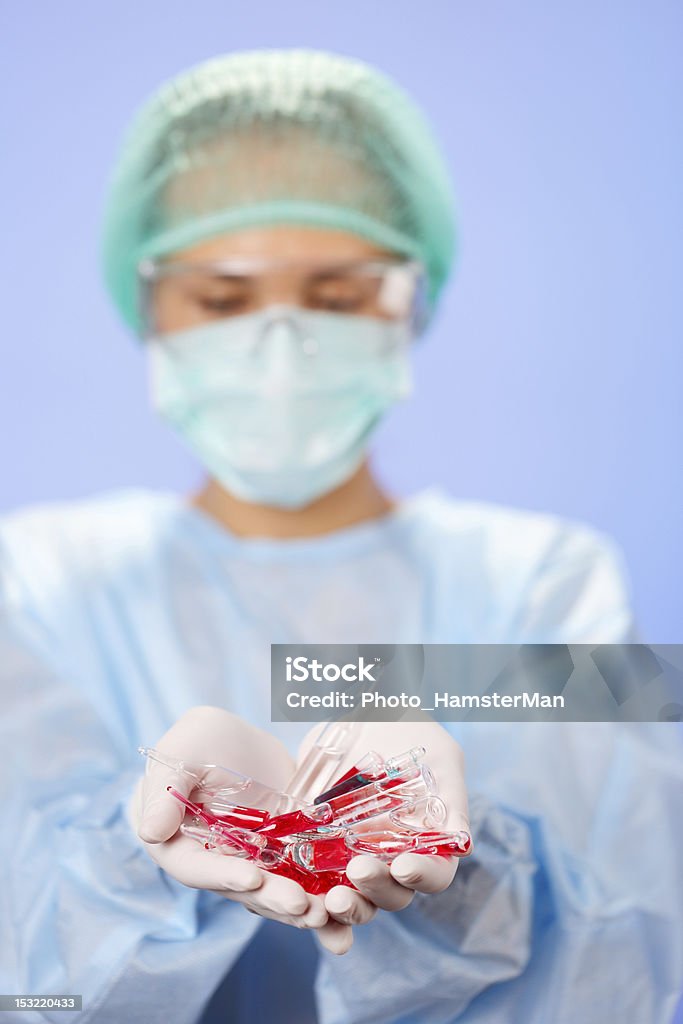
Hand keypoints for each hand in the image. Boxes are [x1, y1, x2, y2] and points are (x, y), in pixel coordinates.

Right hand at [129, 706, 352, 952]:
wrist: (235, 740)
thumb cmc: (196, 742)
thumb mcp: (181, 753)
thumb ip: (165, 791)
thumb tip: (150, 831)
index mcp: (178, 845)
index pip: (198, 867)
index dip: (223, 875)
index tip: (252, 878)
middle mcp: (212, 864)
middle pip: (241, 889)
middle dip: (272, 899)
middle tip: (305, 907)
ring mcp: (248, 864)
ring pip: (272, 893)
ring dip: (299, 909)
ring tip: (328, 915)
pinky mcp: (280, 857)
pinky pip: (298, 882)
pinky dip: (319, 897)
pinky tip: (344, 916)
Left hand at [295, 718, 469, 931]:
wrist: (358, 710)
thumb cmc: (409, 730)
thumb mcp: (439, 756)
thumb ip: (451, 799)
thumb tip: (463, 845)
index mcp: (429, 842)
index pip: (433, 875)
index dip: (422, 876)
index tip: (404, 866)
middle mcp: (393, 857)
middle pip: (392, 894)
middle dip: (376, 890)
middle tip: (358, 872)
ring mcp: (354, 855)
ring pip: (354, 898)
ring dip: (345, 907)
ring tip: (330, 898)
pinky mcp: (316, 847)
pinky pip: (312, 883)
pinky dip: (306, 898)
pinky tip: (296, 898)